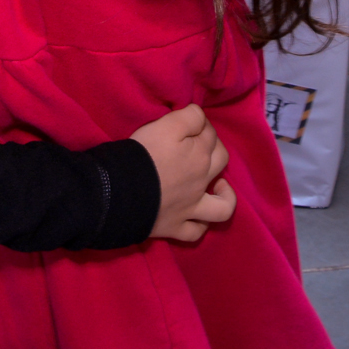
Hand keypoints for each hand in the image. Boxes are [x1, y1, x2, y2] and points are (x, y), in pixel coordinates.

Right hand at [131, 104, 236, 242]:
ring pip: (222, 206)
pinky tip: (198, 217)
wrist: (123, 190)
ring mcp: (191, 208)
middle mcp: (202, 181)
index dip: (202, 124)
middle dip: (215, 149)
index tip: (189, 121)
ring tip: (218, 186)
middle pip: (221, 161)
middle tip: (200, 144)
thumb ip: (189, 117)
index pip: (210, 133)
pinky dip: (200, 226)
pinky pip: (195, 232)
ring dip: (225, 195)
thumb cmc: (144, 154)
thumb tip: (200, 116)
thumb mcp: (166, 125)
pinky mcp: (176, 227)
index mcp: (200, 155)